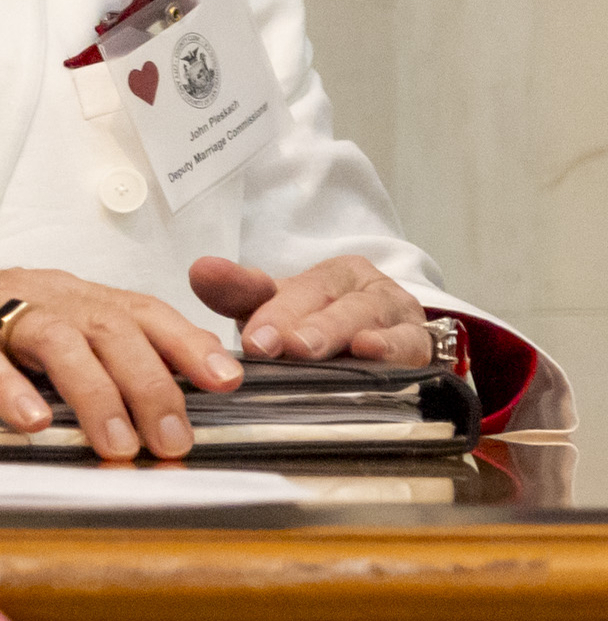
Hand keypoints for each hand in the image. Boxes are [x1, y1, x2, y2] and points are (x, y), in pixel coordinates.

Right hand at [0, 266, 245, 461]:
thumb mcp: (35, 335)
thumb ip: (91, 357)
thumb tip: (164, 402)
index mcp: (68, 294)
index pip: (140, 309)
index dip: (186, 342)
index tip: (227, 381)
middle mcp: (37, 295)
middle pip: (108, 326)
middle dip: (151, 384)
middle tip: (173, 440)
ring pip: (55, 340)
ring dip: (94, 392)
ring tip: (117, 443)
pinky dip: (9, 390)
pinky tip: (31, 423)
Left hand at [191, 254, 432, 365]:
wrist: (397, 347)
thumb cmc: (327, 327)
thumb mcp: (281, 311)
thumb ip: (241, 293)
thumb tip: (199, 270)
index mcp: (325, 276)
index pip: (287, 287)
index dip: (264, 308)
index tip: (243, 333)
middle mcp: (360, 288)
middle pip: (321, 299)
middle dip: (289, 321)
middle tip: (262, 343)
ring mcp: (392, 314)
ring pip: (361, 316)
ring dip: (331, 331)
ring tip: (305, 347)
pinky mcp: (420, 343)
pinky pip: (408, 342)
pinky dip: (389, 347)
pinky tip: (369, 350)